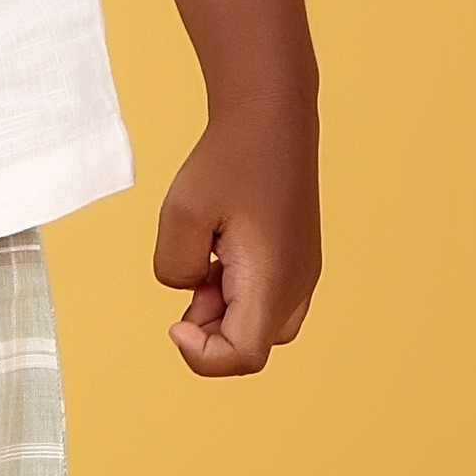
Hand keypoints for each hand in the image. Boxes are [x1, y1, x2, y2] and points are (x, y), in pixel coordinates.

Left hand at [154, 108, 320, 376]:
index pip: (243, 357)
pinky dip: (235, 290)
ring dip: (222, 308)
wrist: (270, 118)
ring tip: (208, 254)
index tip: (175, 320)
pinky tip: (222, 248)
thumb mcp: (180, 213)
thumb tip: (190, 289)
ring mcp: (303, 274)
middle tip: (195, 275)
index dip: (201, 354)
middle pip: (252, 347)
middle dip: (210, 330)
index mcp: (274, 281)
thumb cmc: (229, 160)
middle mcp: (298, 285)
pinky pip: (265, 299)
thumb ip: (173, 267)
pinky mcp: (298, 260)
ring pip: (259, 325)